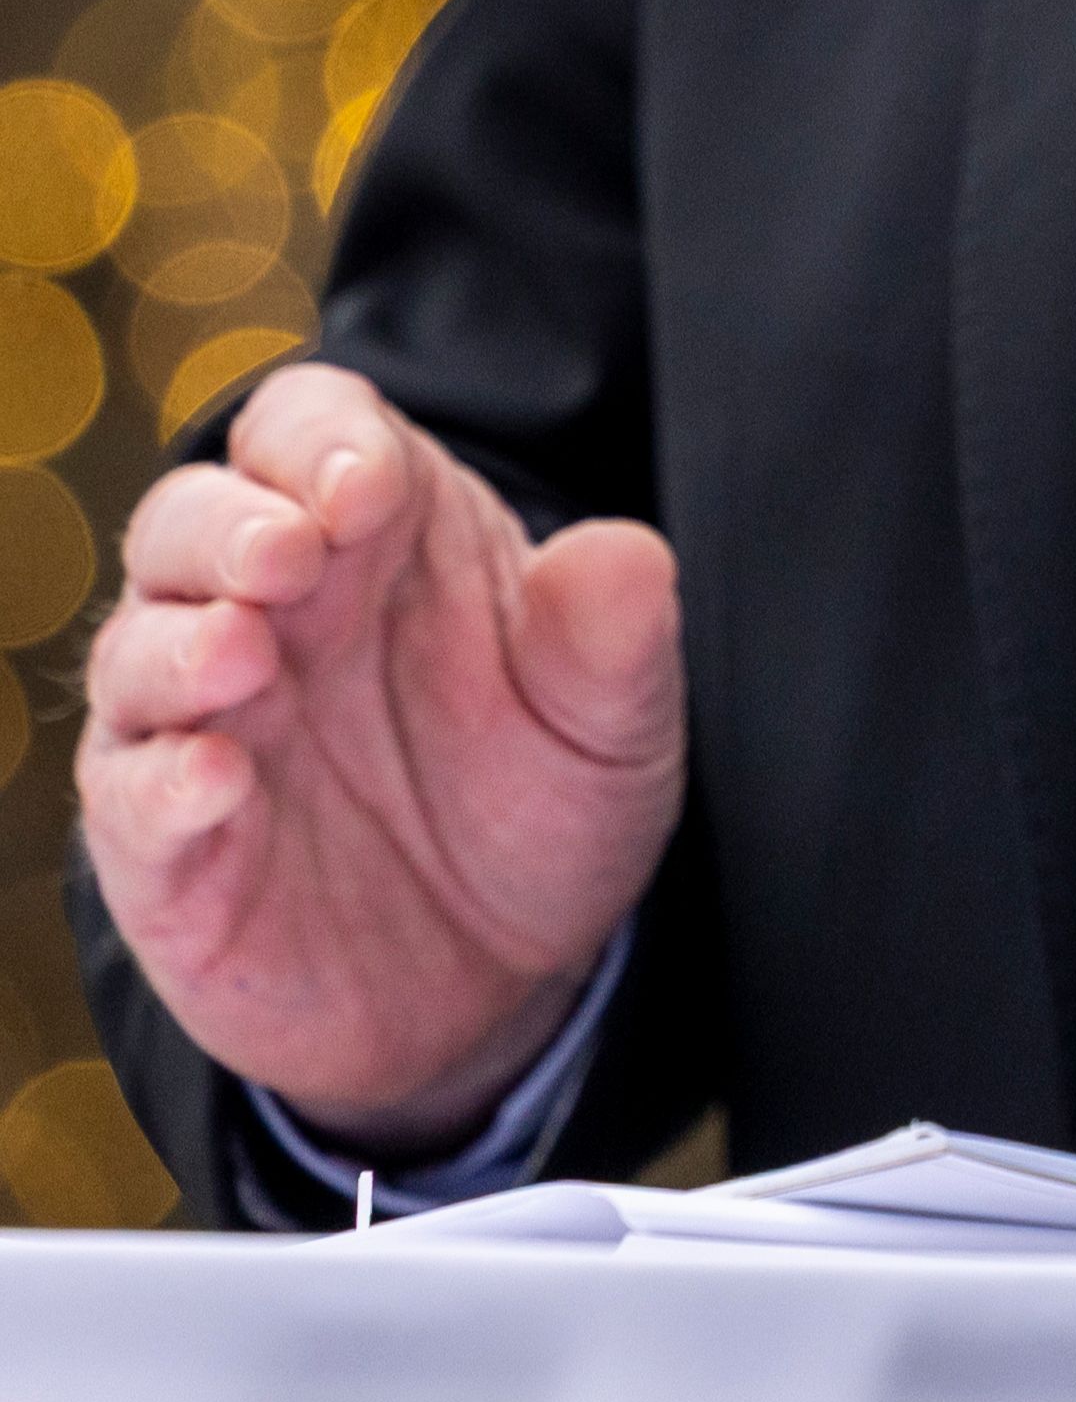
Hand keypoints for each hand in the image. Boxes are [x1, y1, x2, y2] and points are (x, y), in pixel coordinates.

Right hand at [77, 362, 684, 1155]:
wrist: (506, 972)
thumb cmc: (544, 799)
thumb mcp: (613, 714)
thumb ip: (616, 629)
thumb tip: (619, 551)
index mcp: (381, 538)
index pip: (308, 429)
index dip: (319, 436)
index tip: (367, 481)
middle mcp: (277, 616)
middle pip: (193, 518)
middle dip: (226, 523)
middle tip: (289, 553)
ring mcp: (211, 728)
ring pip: (138, 647)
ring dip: (177, 643)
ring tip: (243, 655)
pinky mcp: (171, 851)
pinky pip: (129, 797)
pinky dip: (159, 784)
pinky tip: (216, 782)